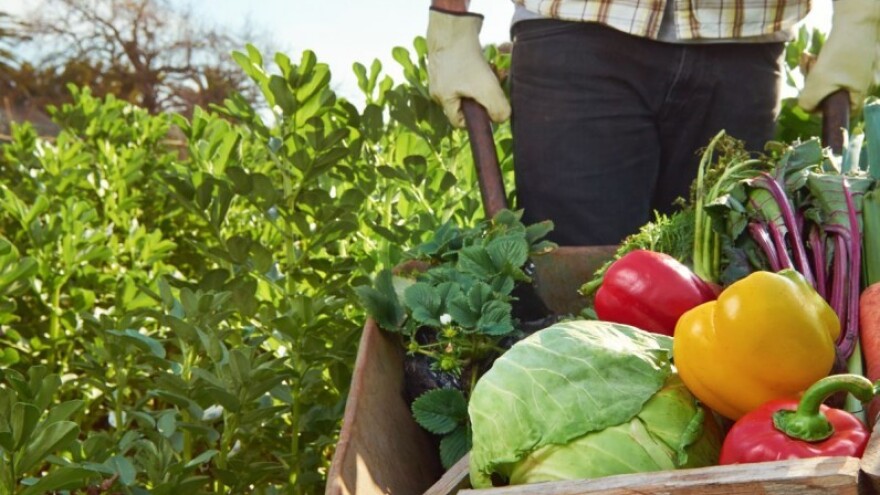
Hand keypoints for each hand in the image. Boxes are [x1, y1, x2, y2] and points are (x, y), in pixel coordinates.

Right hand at [427, 8, 510, 127]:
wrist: (454, 25)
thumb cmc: (465, 58)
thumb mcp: (486, 88)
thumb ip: (497, 108)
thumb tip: (501, 118)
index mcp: (442, 98)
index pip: (458, 121)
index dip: (476, 119)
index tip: (489, 107)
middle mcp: (439, 87)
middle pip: (467, 101)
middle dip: (485, 95)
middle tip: (496, 84)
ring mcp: (443, 72)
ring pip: (469, 85)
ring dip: (485, 80)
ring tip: (495, 70)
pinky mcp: (450, 59)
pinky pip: (467, 70)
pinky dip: (480, 68)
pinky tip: (488, 61)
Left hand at [799, 0, 879, 111]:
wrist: (853, 22)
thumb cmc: (839, 56)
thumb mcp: (818, 83)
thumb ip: (809, 102)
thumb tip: (805, 108)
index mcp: (857, 94)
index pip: (844, 112)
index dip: (825, 110)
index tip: (812, 100)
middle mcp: (858, 84)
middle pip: (830, 95)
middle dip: (813, 85)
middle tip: (808, 72)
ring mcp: (852, 71)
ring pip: (825, 80)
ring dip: (811, 72)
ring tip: (808, 58)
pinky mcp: (846, 59)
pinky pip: (826, 68)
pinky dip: (816, 63)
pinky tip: (808, 55)